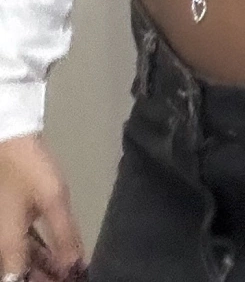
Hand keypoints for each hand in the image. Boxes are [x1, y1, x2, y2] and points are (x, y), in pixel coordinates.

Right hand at [0, 136, 84, 281]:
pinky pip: (23, 245)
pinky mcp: (9, 220)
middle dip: (46, 277)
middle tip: (72, 275)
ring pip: (22, 260)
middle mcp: (3, 244)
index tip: (67, 281)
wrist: (8, 137)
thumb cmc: (28, 168)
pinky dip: (40, 252)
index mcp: (8, 247)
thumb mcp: (53, 199)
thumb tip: (75, 267)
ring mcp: (5, 231)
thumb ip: (65, 235)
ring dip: (44, 268)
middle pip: (21, 273)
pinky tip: (58, 251)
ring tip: (70, 269)